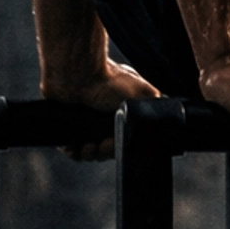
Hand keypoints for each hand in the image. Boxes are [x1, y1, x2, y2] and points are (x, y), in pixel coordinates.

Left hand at [46, 59, 162, 161]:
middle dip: (104, 152)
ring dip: (88, 153)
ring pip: (88, 150)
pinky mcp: (67, 124)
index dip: (119, 146)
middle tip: (101, 147)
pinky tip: (73, 147)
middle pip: (106, 147)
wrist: (78, 75)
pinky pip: (70, 146)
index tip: (114, 146)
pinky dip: (72, 150)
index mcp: (120, 112)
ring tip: (87, 147)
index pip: (123, 138)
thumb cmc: (110, 79)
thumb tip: (162, 121)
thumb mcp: (143, 92)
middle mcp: (103, 117)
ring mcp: (85, 121)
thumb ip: (154, 106)